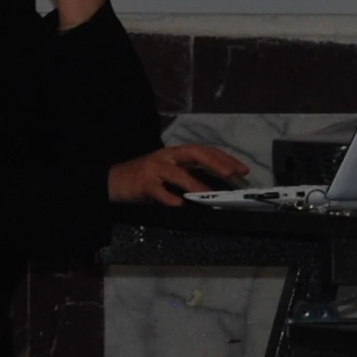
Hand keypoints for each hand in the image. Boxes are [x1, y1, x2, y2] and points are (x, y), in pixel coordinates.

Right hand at [110, 143, 249, 205]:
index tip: (242, 169)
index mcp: (176, 153)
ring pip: (176, 173)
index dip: (224, 158)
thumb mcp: (170, 172)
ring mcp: (154, 168)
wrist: (114, 181)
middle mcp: (167, 156)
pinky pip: (158, 191)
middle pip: (194, 153)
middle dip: (214, 162)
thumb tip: (217, 185)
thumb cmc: (146, 177)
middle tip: (231, 173)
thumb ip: (190, 174)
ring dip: (194, 183)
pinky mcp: (142, 183)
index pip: (204, 151)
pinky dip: (169, 198)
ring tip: (208, 194)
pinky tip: (180, 205)